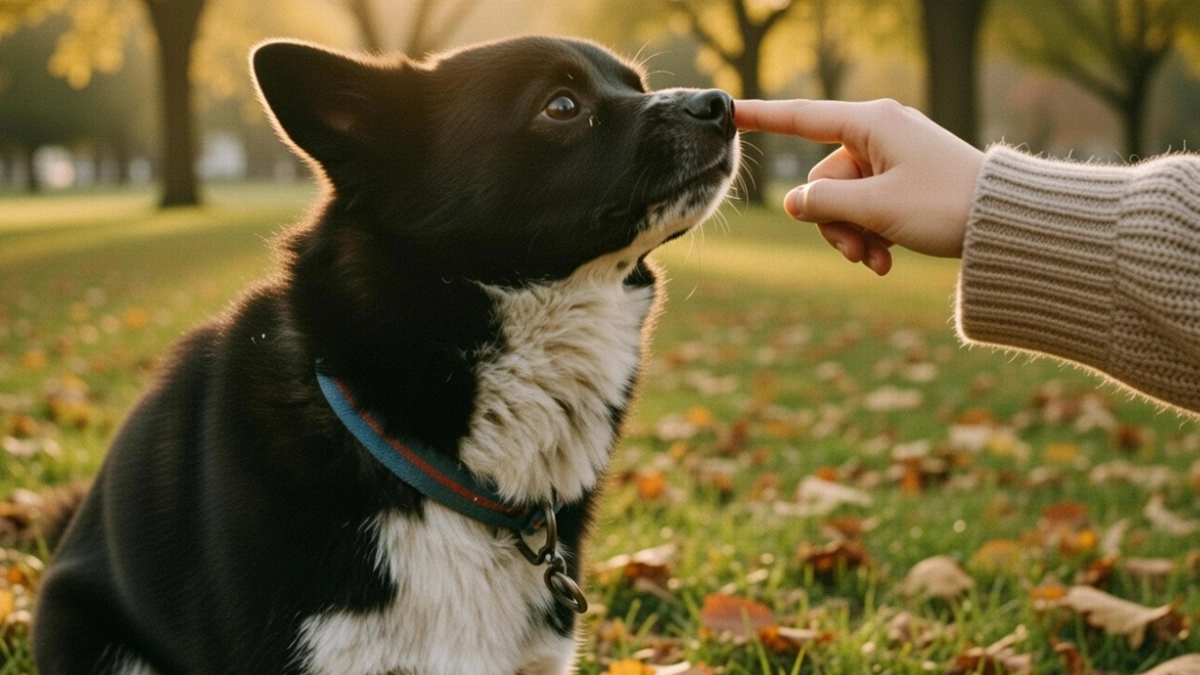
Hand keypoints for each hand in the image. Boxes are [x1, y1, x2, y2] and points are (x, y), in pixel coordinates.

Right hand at [734, 99, 984, 274]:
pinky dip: (873, 235)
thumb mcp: (875, 208)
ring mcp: (893, 159)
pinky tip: (888, 261)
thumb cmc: (945, 205)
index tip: (728, 112)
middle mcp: (879, 135)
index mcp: (872, 124)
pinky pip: (868, 208)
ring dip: (854, 236)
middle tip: (857, 253)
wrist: (1009, 224)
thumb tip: (793, 203)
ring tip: (877, 262)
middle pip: (824, 180)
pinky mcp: (905, 182)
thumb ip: (824, 204)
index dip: (762, 117)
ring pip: (845, 201)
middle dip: (834, 222)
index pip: (802, 118)